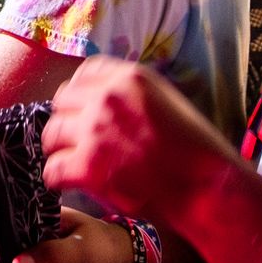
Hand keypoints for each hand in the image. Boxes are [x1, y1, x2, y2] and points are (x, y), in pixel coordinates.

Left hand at [42, 59, 233, 227]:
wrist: (209, 189)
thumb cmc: (197, 151)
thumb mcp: (168, 101)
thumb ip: (134, 95)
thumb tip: (104, 100)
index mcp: (131, 77)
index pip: (85, 73)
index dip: (81, 94)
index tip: (83, 111)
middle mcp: (108, 97)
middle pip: (62, 101)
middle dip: (69, 121)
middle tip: (78, 142)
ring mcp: (95, 131)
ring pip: (52, 134)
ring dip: (61, 150)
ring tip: (74, 164)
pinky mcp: (88, 167)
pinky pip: (53, 169)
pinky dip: (59, 178)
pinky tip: (72, 183)